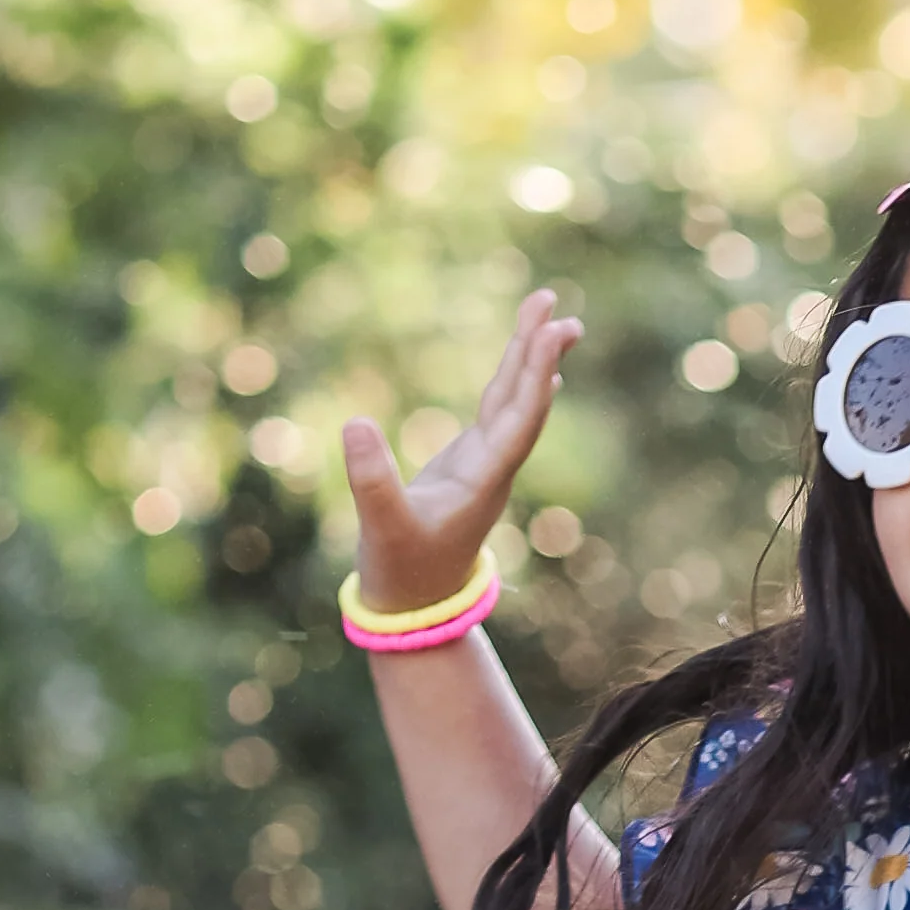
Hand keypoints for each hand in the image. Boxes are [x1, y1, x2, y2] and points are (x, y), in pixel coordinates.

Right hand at [342, 284, 580, 615]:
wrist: (414, 608)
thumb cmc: (400, 570)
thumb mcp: (380, 525)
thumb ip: (370, 478)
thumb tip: (355, 422)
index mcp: (483, 480)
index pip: (519, 420)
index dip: (536, 375)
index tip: (551, 332)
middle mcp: (492, 469)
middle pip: (524, 401)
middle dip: (540, 351)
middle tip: (555, 301)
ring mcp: (482, 465)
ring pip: (512, 401)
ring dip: (531, 358)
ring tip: (551, 313)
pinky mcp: (467, 465)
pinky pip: (497, 413)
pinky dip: (514, 384)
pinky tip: (535, 367)